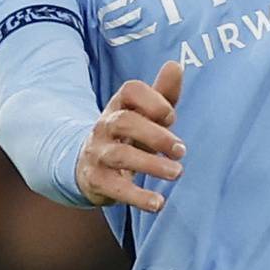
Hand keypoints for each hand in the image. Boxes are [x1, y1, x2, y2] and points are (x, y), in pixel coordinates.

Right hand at [75, 60, 187, 212]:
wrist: (88, 166)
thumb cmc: (128, 135)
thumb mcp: (145, 114)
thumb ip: (163, 93)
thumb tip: (176, 65)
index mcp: (119, 105)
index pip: (130, 90)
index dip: (153, 100)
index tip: (172, 116)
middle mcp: (105, 126)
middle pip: (125, 122)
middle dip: (156, 135)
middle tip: (182, 150)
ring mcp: (98, 153)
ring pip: (120, 155)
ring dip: (151, 165)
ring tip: (177, 173)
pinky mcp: (96, 181)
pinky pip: (115, 188)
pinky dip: (137, 197)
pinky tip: (159, 204)